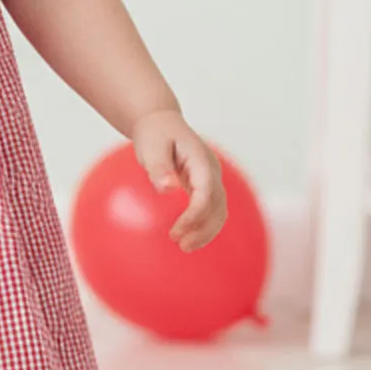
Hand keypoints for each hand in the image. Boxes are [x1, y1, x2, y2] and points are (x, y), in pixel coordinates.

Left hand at [130, 110, 227, 252]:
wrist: (160, 122)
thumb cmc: (154, 133)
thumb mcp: (151, 147)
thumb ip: (159, 168)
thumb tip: (168, 188)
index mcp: (201, 160)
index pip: (206, 193)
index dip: (194, 216)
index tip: (175, 232)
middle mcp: (211, 170)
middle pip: (218, 205)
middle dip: (204, 229)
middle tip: (182, 246)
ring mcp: (210, 178)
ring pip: (219, 210)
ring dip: (207, 231)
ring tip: (185, 247)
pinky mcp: (204, 184)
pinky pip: (210, 208)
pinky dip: (203, 224)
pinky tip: (188, 236)